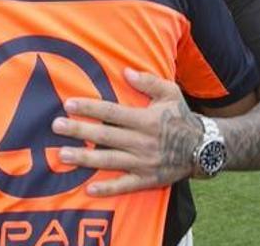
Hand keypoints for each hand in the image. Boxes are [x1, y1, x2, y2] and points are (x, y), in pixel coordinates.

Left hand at [51, 68, 202, 196]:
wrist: (203, 149)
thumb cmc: (181, 117)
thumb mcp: (170, 93)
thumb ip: (148, 81)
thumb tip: (125, 71)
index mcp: (146, 120)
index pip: (112, 112)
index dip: (90, 108)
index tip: (69, 104)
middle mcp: (142, 142)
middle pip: (105, 136)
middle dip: (79, 131)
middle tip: (56, 127)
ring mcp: (144, 163)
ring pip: (109, 161)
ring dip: (85, 158)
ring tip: (63, 155)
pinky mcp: (147, 180)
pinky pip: (125, 186)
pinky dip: (108, 189)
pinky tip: (89, 189)